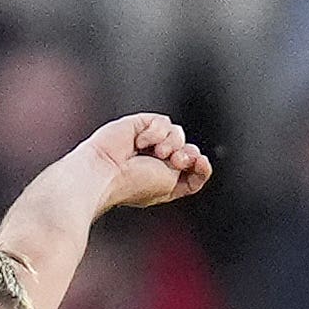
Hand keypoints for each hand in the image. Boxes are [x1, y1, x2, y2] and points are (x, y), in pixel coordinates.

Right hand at [84, 113, 211, 213]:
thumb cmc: (133, 184)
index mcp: (165, 180)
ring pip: (178, 134)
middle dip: (186, 154)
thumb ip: (190, 173)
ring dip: (171, 144)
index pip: (194, 170)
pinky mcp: (140, 125)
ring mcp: (149, 143)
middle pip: (189, 149)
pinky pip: (163, 122)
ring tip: (156, 153)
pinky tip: (140, 142)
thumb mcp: (171, 186)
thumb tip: (199, 157)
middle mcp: (157, 162)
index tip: (201, 164)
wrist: (107, 171)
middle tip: (174, 161)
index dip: (202, 166)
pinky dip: (155, 132)